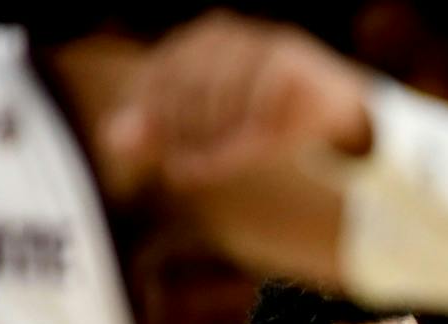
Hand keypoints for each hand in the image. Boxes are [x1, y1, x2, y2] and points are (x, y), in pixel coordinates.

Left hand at [102, 12, 372, 190]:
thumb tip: (111, 141)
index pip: (156, 81)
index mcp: (197, 41)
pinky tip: (260, 144)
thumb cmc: (268, 118)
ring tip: (230, 157)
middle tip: (197, 166)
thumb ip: (162, 134)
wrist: (337, 110)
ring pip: (217, 98)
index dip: (158, 126)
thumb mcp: (210, 133)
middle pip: (183, 90)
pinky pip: (255, 102)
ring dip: (220, 137)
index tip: (173, 162)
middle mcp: (222, 32)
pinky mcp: (287, 58)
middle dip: (187, 136)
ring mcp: (255, 41)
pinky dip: (251, 131)